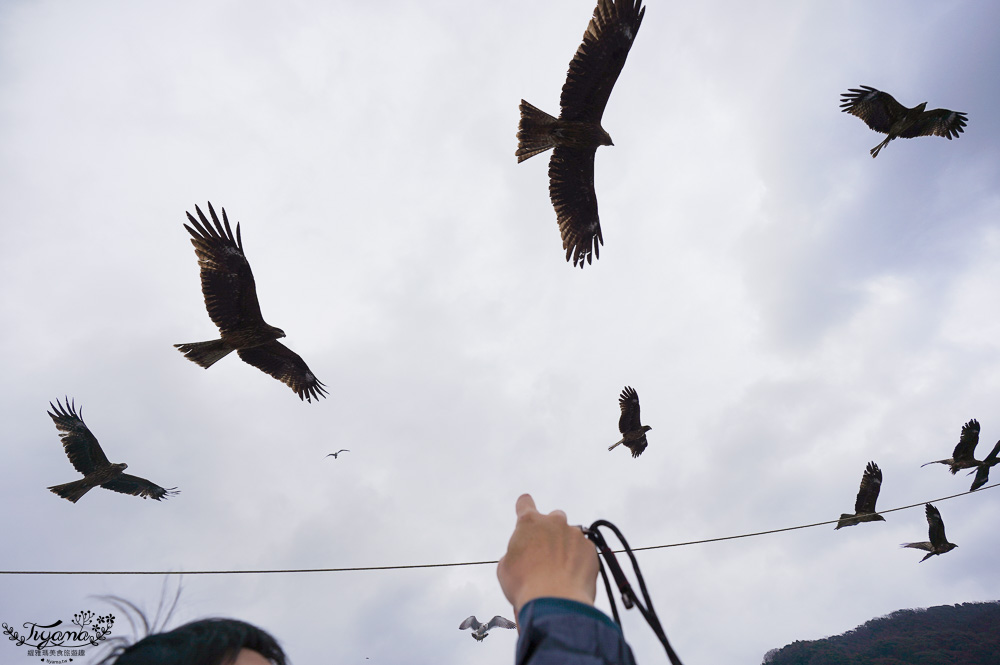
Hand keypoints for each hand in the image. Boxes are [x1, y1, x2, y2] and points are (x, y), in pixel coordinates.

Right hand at [497, 493, 598, 615]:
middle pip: (553, 518)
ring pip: (570, 536)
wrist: (555, 602)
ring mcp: (575, 535)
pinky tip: (571, 578)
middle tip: (545, 553)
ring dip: (565, 548)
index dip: (524, 506)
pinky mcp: (591, 550)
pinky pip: (583, 552)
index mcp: (529, 523)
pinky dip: (578, 562)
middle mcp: (554, 523)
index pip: (525, 503)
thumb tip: (523, 557)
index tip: (526, 508)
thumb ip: (515, 553)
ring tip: (559, 573)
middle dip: (550, 531)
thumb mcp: (505, 568)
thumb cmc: (525, 585)